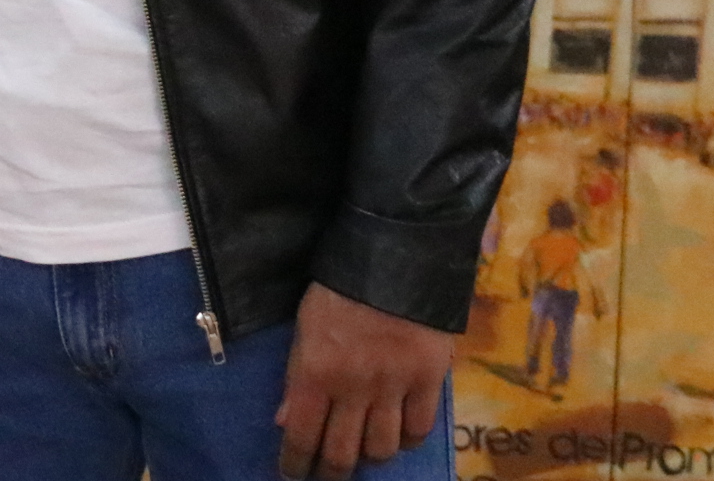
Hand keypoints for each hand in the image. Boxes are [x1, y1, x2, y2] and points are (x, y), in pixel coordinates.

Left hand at [277, 283, 458, 478]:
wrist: (395, 254)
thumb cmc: (339, 288)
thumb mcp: (305, 327)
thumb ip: (295, 376)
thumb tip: (285, 422)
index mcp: (314, 372)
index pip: (300, 436)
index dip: (295, 463)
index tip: (293, 473)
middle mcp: (353, 388)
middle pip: (342, 454)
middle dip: (331, 471)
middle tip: (327, 472)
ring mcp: (393, 386)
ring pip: (381, 449)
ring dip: (369, 455)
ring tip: (364, 449)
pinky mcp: (428, 379)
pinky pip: (418, 430)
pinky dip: (407, 439)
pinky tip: (398, 433)